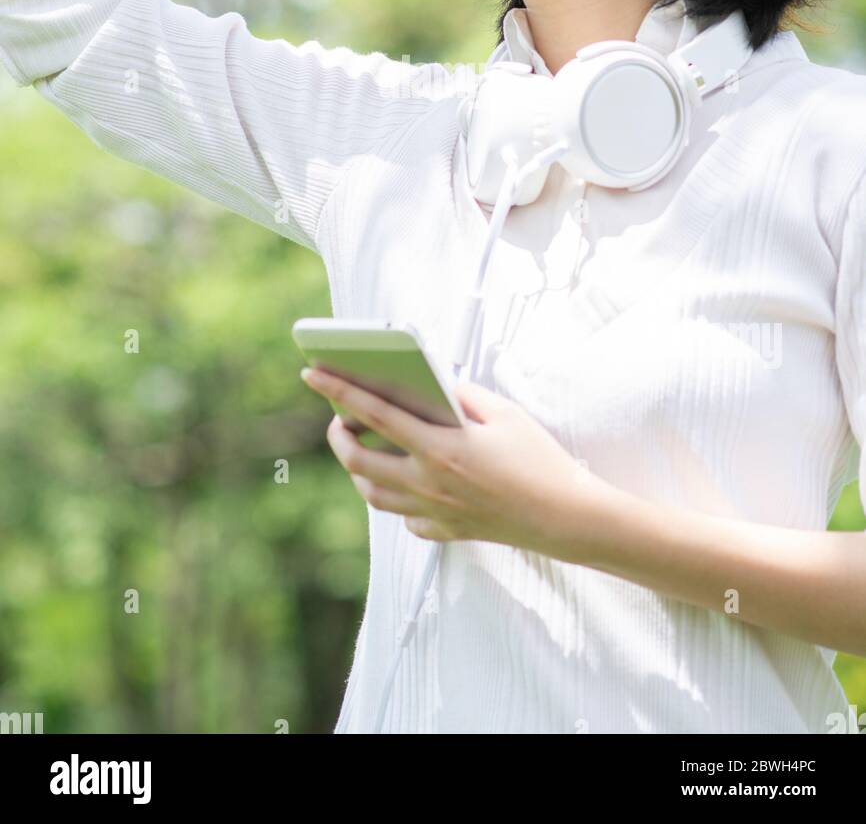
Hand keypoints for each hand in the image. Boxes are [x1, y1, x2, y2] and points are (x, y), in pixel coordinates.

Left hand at [300, 366, 614, 557]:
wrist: (566, 518)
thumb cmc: (539, 461)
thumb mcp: (504, 413)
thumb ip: (463, 395)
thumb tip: (435, 385)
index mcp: (440, 447)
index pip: (374, 413)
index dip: (338, 390)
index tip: (311, 371)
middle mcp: (428, 483)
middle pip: (357, 461)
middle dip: (338, 435)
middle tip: (339, 419)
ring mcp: (433, 513)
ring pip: (373, 494)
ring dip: (361, 468)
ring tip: (365, 447)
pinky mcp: (445, 532)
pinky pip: (405, 517)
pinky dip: (398, 498)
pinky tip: (409, 482)